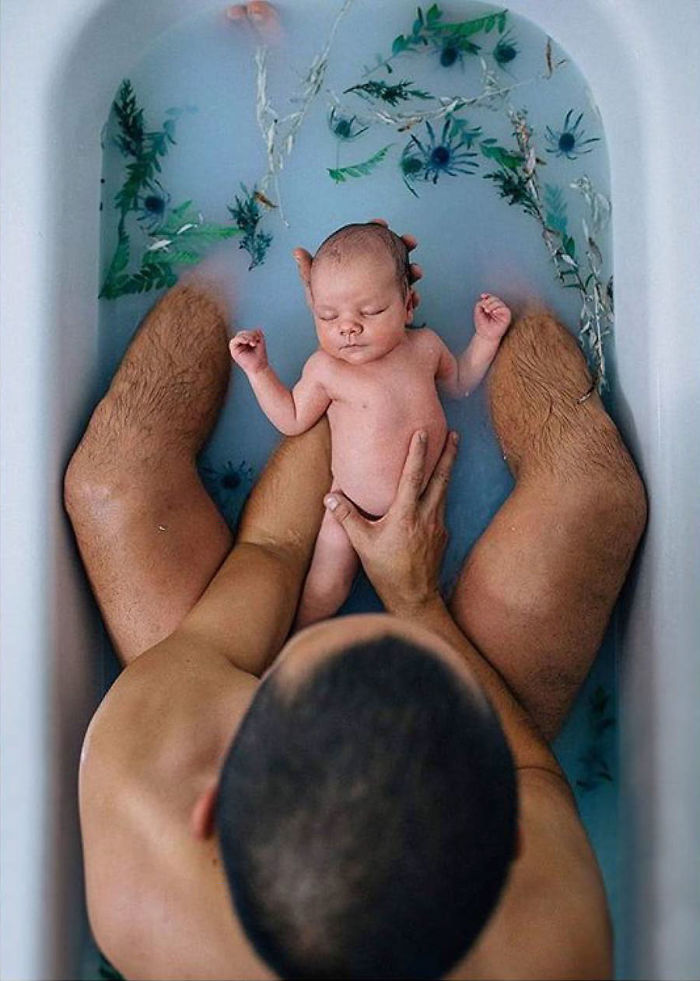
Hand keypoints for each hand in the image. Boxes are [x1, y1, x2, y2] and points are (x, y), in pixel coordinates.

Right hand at [229, 329, 268, 374]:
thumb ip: (258, 335)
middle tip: (256, 341)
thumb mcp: (260, 343)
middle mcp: (239, 345)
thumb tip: (258, 328)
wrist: (259, 367)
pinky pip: (234, 341)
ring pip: (238, 336)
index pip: (246, 333)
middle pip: (242, 333)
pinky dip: (241, 339)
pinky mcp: (233, 351)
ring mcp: (236, 348)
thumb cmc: (260, 357)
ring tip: (253, 343)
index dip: (252, 333)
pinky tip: (247, 342)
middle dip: (249, 335)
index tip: (258, 339)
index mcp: (245, 343)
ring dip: (246, 337)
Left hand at [292, 217, 423, 310]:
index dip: (377, 230)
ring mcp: (386, 292)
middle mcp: (375, 277)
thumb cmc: (329, 319)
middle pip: (392, 257)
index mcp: (359, 269)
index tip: (381, 223)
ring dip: (411, 274)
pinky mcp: (394, 308)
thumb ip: (310, 276)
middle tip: (410, 242)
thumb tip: (297, 251)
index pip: (370, 243)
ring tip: (415, 273)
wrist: (344, 347)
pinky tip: (409, 304)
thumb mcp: (318, 296)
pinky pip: (405, 300)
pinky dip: (409, 300)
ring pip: (403, 277)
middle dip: (402, 247)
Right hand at [324, 429, 458, 614]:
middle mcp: (427, 516)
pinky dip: (441, 492)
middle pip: (441, 478)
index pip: (413, 476)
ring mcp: (438, 525)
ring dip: (447, 469)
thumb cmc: (386, 571)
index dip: (418, 452)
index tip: (422, 432)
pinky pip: (442, 507)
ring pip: (444, 490)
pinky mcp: (443, 535)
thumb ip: (347, 517)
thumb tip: (329, 497)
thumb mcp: (362, 544)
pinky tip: (437, 490)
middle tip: (453, 433)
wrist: (415, 598)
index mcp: (406, 515)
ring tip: (451, 451)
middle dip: (448, 454)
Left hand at [474, 293, 511, 340]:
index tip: (482, 296)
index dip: (487, 295)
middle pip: (495, 299)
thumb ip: (480, 303)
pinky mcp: (507, 317)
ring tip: (487, 311)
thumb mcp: (478, 311)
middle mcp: (497, 308)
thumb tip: (485, 298)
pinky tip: (494, 312)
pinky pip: (505, 309)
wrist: (485, 335)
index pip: (491, 297)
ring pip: (500, 303)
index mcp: (491, 306)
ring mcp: (502, 312)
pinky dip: (499, 309)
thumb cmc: (482, 325)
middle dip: (488, 301)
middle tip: (484, 307)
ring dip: (492, 305)